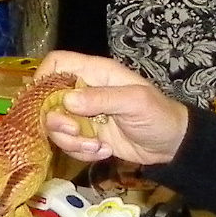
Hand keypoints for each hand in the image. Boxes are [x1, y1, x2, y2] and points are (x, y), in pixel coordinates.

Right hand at [37, 51, 189, 164]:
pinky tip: (104, 151)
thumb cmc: (158, 114)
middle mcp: (84, 92)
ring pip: (56, 126)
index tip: (43, 101)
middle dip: (57, 120)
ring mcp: (84, 116)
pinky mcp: (87, 137)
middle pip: (47, 100)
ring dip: (71, 141)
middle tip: (75, 131)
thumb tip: (67, 100)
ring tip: (97, 146)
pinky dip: (82, 153)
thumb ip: (101, 98)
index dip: (43, 78)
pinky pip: (70, 144)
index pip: (56, 63)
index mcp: (95, 73)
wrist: (172, 145)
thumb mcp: (134, 102)